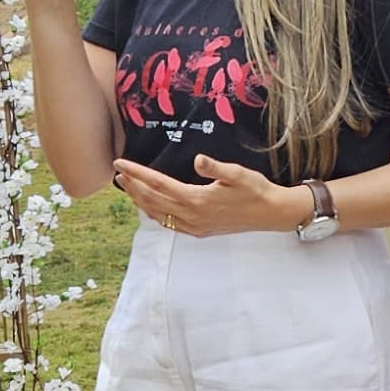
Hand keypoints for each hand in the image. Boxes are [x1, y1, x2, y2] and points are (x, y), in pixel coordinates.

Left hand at [116, 154, 307, 237]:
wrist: (270, 214)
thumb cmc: (255, 189)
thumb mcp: (238, 174)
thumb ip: (216, 168)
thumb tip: (198, 160)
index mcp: (196, 199)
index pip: (158, 184)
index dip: (137, 173)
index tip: (121, 163)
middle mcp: (191, 216)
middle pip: (152, 200)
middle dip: (133, 186)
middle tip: (118, 172)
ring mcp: (194, 226)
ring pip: (158, 214)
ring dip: (140, 200)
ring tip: (128, 187)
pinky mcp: (199, 231)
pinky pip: (169, 223)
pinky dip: (154, 214)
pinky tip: (150, 208)